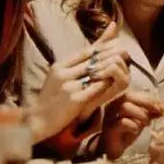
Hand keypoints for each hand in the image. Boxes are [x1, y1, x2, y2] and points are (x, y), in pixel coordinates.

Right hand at [30, 22, 129, 142]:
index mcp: (60, 66)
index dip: (103, 46)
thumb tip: (90, 50)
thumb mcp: (59, 77)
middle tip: (126, 51)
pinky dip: (105, 84)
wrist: (38, 120)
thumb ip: (74, 64)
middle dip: (111, 54)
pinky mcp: (74, 100)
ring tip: (123, 66)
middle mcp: (63, 73)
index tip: (118, 43)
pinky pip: (95, 89)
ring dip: (111, 68)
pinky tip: (114, 83)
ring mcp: (68, 86)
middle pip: (92, 59)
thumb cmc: (51, 98)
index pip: (85, 51)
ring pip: (95, 73)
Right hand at [99, 91, 163, 159]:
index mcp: (121, 100)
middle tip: (158, 111)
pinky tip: (136, 131)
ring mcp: (110, 116)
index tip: (163, 106)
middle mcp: (113, 105)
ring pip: (125, 107)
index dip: (150, 99)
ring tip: (146, 124)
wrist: (115, 148)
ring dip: (140, 114)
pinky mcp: (109, 128)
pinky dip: (132, 125)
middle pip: (128, 96)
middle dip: (146, 103)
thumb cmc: (127, 131)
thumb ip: (153, 112)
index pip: (136, 94)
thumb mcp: (142, 119)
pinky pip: (122, 122)